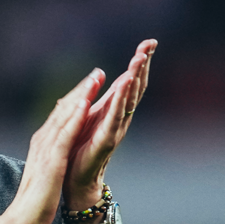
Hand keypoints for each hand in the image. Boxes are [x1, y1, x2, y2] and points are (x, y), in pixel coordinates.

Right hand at [7, 68, 103, 223]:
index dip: (76, 97)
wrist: (24, 218)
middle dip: (81, 90)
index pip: (60, 115)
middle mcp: (43, 141)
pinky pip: (64, 135)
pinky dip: (74, 118)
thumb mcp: (46, 170)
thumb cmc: (36, 199)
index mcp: (43, 144)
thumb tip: (56, 148)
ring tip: (95, 79)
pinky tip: (85, 104)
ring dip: (80, 96)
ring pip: (64, 117)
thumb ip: (50, 155)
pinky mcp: (52, 160)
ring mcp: (46, 149)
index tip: (91, 83)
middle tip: (98, 72)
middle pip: (63, 110)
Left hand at [63, 39, 155, 208]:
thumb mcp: (88, 116)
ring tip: (140, 58)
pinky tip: (125, 84)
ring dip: (135, 77)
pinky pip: (116, 116)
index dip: (140, 62)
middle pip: (135, 86)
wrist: (75, 181)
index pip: (131, 81)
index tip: (149, 42)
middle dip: (142, 64)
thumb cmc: (80, 149)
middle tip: (149, 44)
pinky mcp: (107, 139)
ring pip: (129, 98)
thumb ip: (96, 98)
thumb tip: (102, 75)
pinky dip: (121, 99)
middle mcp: (120, 118)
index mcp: (114, 110)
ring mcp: (116, 128)